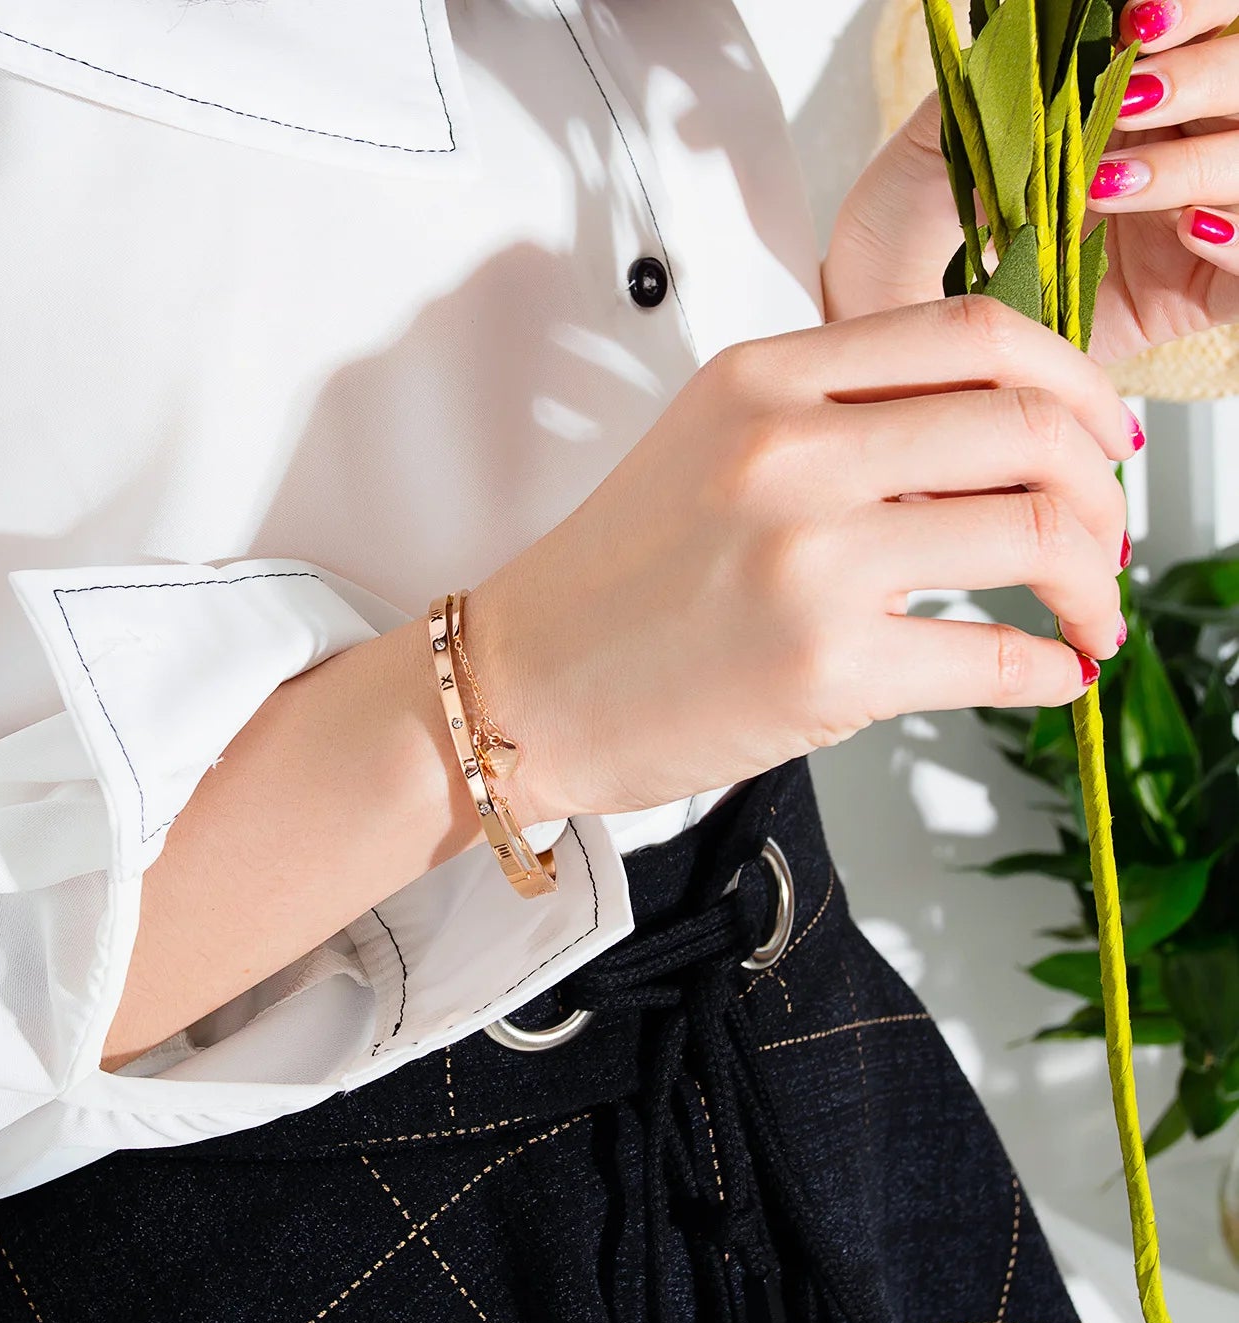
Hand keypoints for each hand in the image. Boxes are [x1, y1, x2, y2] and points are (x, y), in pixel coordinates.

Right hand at [464, 299, 1138, 825]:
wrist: (523, 685)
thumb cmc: (614, 581)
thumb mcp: (714, 448)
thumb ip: (841, 420)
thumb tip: (994, 447)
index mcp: (765, 379)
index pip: (975, 332)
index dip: (1074, 379)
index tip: (1098, 433)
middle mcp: (791, 450)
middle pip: (1027, 425)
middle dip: (1100, 488)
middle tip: (1106, 534)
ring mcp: (809, 557)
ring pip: (1035, 532)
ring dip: (1093, 579)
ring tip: (1089, 613)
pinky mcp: (824, 665)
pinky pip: (995, 657)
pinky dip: (1051, 669)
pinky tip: (1051, 673)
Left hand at [824, 3, 1238, 365]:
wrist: (885, 316)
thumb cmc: (909, 227)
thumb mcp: (947, 136)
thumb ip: (1005, 78)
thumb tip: (1048, 19)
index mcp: (1133, 91)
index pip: (1210, 24)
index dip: (1197, 10)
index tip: (1136, 21)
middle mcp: (1176, 145)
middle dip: (1204, 76)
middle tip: (1128, 103)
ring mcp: (1191, 217)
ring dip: (1201, 160)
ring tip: (1111, 184)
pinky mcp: (1194, 292)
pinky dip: (1238, 238)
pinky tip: (1183, 228)